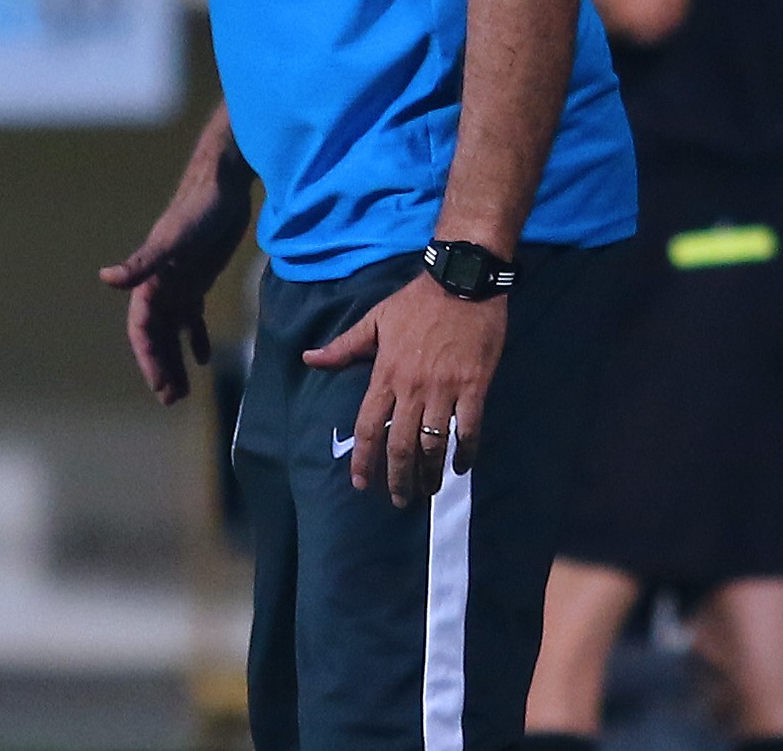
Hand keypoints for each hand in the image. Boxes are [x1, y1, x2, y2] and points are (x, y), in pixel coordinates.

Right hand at [100, 168, 250, 405]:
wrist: (223, 185)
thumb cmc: (198, 210)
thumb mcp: (172, 239)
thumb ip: (141, 262)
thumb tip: (105, 279)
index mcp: (150, 281)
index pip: (143, 330)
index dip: (148, 359)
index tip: (159, 387)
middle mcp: (161, 286)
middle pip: (157, 336)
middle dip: (162, 367)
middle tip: (173, 399)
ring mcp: (180, 283)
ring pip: (174, 331)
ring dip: (176, 359)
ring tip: (185, 391)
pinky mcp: (199, 278)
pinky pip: (194, 316)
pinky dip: (197, 338)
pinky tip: (204, 359)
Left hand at [303, 272, 505, 506]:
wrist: (461, 281)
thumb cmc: (416, 302)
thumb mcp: (375, 320)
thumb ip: (344, 346)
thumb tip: (309, 358)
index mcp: (385, 373)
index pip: (368, 426)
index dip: (364, 459)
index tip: (361, 483)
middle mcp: (412, 387)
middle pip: (401, 444)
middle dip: (398, 478)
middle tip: (399, 500)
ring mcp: (445, 389)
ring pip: (433, 444)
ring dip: (430, 473)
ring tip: (427, 491)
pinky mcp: (474, 386)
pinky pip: (470, 429)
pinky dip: (466, 452)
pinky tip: (462, 466)